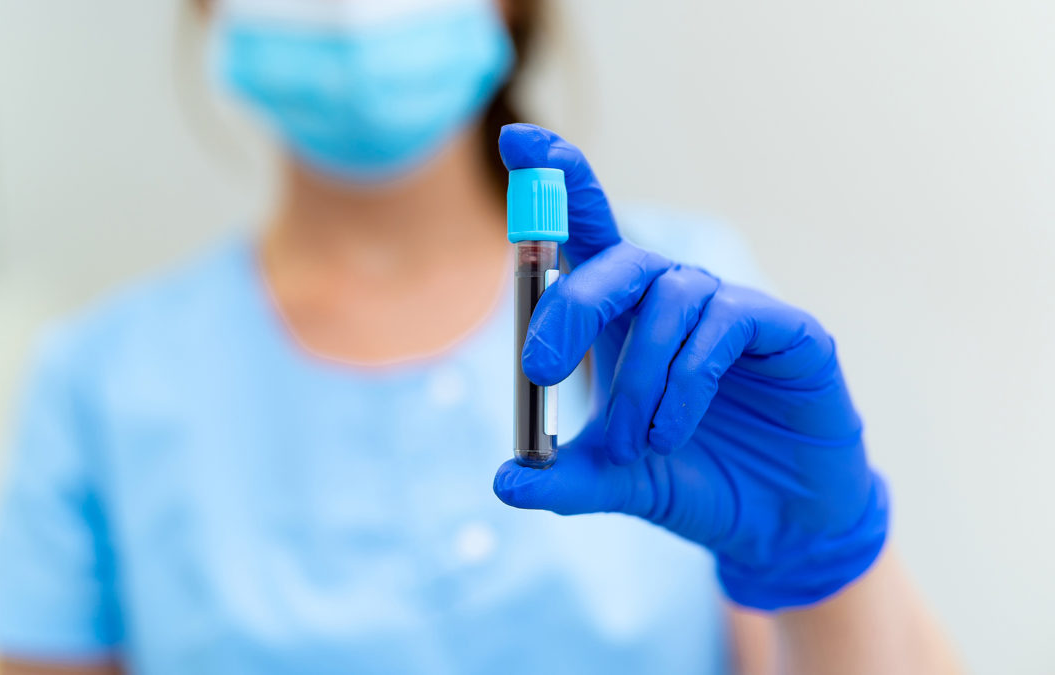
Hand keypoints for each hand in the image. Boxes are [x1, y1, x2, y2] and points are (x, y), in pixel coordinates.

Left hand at [493, 124, 888, 610]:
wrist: (781, 522)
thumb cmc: (699, 483)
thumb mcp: (620, 484)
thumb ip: (566, 479)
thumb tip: (504, 481)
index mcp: (628, 318)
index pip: (590, 232)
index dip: (558, 180)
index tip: (517, 138)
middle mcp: (677, 299)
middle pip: (619, 259)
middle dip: (570, 306)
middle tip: (538, 370)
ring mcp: (735, 308)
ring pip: (671, 299)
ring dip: (641, 375)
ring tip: (639, 443)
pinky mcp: (788, 330)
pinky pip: (728, 322)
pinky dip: (689, 376)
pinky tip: (677, 429)